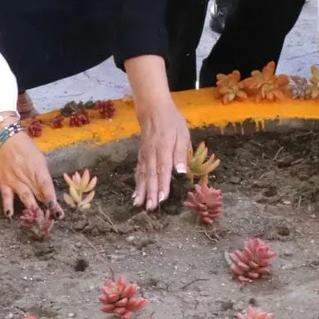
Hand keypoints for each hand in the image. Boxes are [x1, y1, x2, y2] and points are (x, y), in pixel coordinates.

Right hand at [0, 131, 60, 216]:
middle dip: (46, 208)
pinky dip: (8, 205)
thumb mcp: (39, 158)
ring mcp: (14, 180)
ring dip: (32, 209)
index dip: (51, 198)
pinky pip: (6, 196)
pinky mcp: (3, 183)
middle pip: (38, 194)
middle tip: (52, 220)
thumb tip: (46, 191)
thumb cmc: (25, 147)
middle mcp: (27, 176)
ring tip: (38, 219)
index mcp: (38, 168)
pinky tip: (10, 215)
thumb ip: (42, 175)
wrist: (4, 139)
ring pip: (25, 197)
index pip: (46, 186)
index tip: (56, 209)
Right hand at [134, 96, 188, 210]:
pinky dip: (137, 183)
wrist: (153, 110)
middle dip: (151, 193)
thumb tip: (181, 172)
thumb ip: (181, 153)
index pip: (163, 169)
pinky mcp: (141, 155)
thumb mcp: (182, 134)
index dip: (163, 185)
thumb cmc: (172, 122)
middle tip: (150, 208)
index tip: (162, 199)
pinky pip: (138, 171)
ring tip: (139, 205)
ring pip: (143, 175)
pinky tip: (136, 194)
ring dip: (141, 191)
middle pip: (151, 175)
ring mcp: (144, 155)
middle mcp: (152, 154)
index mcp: (164, 148)